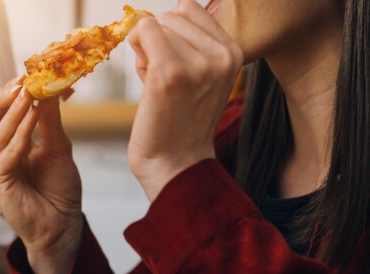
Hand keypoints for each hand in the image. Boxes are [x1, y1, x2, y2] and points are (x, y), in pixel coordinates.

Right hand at [0, 76, 82, 273]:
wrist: (62, 225)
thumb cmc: (58, 189)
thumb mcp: (58, 146)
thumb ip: (50, 119)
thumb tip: (51, 87)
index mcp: (6, 144)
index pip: (1, 110)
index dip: (15, 91)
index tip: (36, 73)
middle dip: (4, 95)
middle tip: (23, 79)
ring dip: (14, 111)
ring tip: (30, 92)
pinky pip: (4, 154)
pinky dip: (18, 135)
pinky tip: (33, 118)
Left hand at [128, 0, 242, 200]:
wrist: (176, 162)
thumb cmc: (181, 118)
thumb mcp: (204, 76)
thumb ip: (196, 42)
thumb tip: (176, 9)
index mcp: (233, 52)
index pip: (190, 8)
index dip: (172, 32)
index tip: (176, 63)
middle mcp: (221, 55)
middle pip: (172, 15)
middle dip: (159, 41)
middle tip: (165, 78)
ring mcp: (197, 63)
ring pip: (155, 23)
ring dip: (146, 50)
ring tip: (158, 83)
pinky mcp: (170, 72)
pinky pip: (142, 32)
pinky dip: (136, 51)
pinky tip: (146, 80)